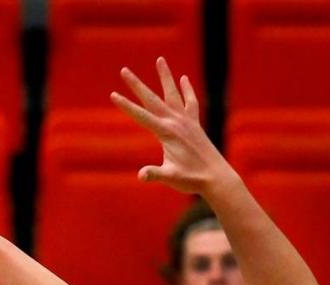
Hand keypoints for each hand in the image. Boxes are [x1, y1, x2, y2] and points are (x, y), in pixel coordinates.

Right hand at [111, 57, 234, 196]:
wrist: (217, 178)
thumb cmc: (192, 180)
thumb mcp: (170, 178)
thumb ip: (155, 174)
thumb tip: (141, 176)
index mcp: (167, 133)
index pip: (141, 116)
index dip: (126, 106)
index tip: (113, 94)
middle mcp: (176, 122)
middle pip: (152, 99)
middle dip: (136, 85)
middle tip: (124, 70)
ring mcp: (187, 121)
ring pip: (173, 94)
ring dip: (165, 77)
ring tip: (160, 59)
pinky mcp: (195, 125)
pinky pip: (191, 102)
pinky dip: (187, 90)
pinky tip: (184, 79)